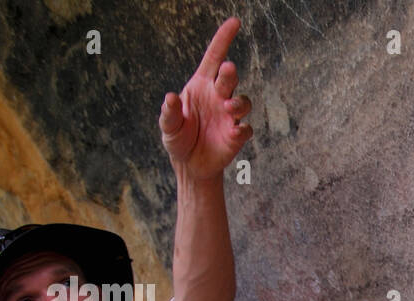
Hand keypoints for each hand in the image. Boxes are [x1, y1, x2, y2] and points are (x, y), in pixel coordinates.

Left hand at [159, 16, 253, 180]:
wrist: (190, 164)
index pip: (214, 58)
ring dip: (238, 102)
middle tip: (228, 70)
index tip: (235, 22)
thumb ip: (169, 112)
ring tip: (228, 108)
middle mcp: (218, 97)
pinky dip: (242, 129)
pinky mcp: (237, 135)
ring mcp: (229, 116)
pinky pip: (245, 128)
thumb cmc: (179, 138)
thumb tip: (170, 98)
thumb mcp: (168, 126)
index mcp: (201, 86)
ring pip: (243, 101)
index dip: (224, 39)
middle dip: (230, 73)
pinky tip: (234, 132)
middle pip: (228, 78)